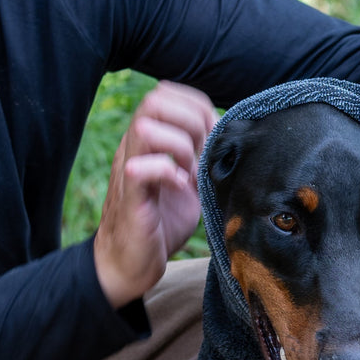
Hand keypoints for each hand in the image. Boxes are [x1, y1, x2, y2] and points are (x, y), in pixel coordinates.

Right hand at [94, 81, 216, 307]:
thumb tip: (231, 136)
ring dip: (179, 145)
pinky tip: (181, 188)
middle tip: (202, 154)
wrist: (129, 265)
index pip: (167, 94)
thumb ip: (203, 157)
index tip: (212, 137)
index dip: (197, 107)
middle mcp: (134, 148)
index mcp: (148, 140)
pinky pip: (141, 168)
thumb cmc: (161, 224)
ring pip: (145, 126)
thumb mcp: (190, 183)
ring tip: (190, 171)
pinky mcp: (129, 197)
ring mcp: (128, 168)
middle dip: (190, 121)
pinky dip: (168, 172)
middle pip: (155, 101)